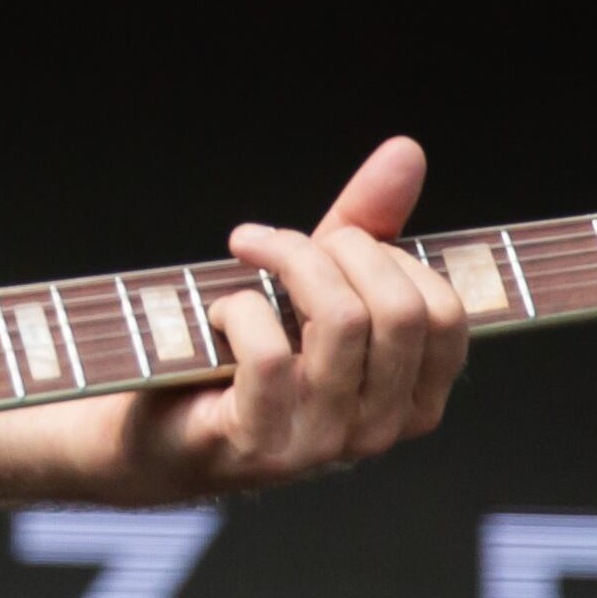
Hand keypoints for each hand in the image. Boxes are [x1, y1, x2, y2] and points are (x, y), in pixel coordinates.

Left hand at [100, 135, 468, 500]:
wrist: (151, 435)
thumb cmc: (240, 356)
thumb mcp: (314, 284)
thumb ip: (368, 224)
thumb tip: (406, 152)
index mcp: (409, 400)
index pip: (445, 315)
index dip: (394, 257)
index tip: (339, 238)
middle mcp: (377, 431)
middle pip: (402, 310)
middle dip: (342, 248)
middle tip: (285, 243)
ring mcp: (321, 445)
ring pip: (342, 321)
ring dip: (290, 262)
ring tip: (252, 257)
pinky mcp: (258, 446)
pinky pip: (269, 356)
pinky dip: (239, 309)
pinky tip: (220, 313)